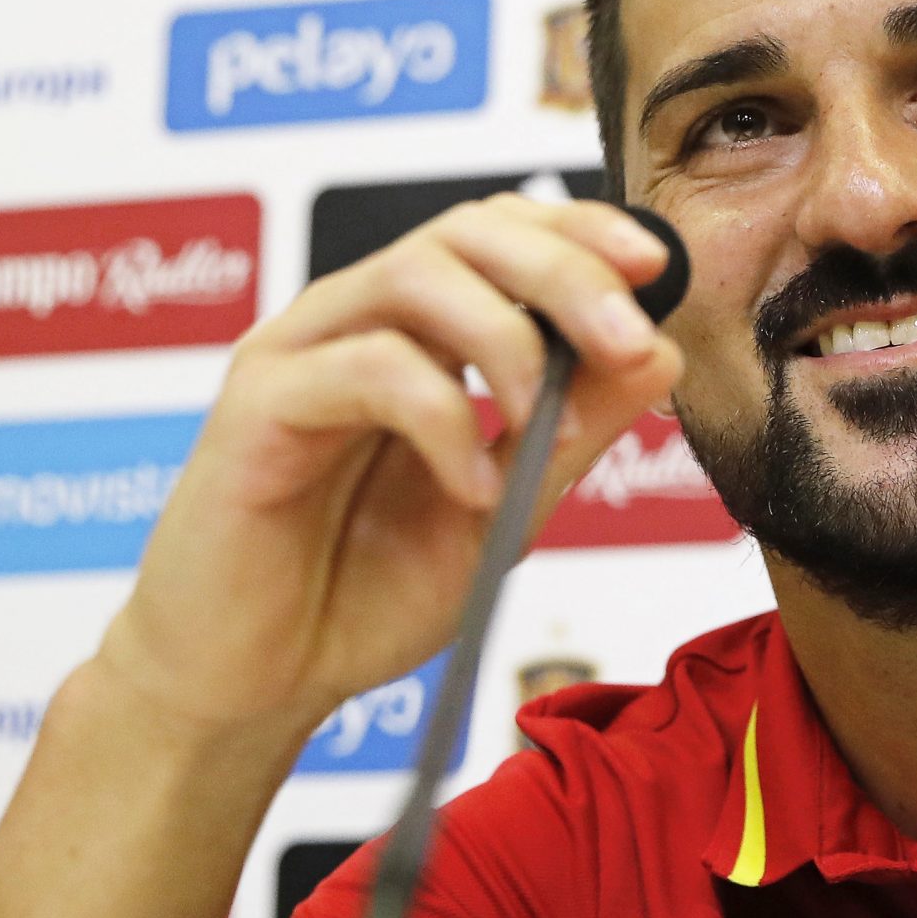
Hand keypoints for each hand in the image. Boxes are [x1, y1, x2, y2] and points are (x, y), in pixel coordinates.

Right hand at [94, 195, 681, 739]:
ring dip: (507, 338)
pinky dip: (442, 421)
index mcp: (414, 332)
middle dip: (564, 271)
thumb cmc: (361, 593)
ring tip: (544, 420)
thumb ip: (574, 431)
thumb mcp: (506, 509)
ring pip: (414, 276)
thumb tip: (661, 351)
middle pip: (465, 232)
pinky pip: (366, 369)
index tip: (656, 264)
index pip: (500, 234)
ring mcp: (299, 353)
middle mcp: (354, 321)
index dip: (580, 232)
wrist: (255, 685)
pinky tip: (472, 491)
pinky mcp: (257, 404)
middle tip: (627, 339)